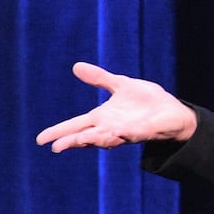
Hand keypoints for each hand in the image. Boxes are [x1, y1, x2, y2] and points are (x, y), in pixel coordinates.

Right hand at [36, 62, 197, 151]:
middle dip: (71, 140)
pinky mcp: (142, 132)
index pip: (76, 125)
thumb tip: (76, 66)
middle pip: (86, 136)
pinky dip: (122, 135)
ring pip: (105, 139)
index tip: (41, 139)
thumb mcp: (121, 85)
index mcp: (103, 117)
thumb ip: (100, 78)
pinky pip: (130, 135)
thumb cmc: (147, 100)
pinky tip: (115, 133)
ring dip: (92, 140)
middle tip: (55, 146)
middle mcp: (110, 127)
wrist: (172, 110)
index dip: (59, 131)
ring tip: (77, 141)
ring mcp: (126, 132)